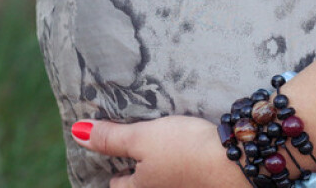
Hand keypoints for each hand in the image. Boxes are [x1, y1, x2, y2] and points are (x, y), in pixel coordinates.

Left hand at [70, 116, 250, 187]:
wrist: (238, 163)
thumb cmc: (186, 150)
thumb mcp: (144, 138)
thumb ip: (111, 138)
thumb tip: (77, 132)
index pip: (116, 184)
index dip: (115, 165)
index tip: (119, 148)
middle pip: (140, 183)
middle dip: (137, 167)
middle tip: (140, 144)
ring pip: (162, 178)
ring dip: (160, 164)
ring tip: (164, 143)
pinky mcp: (202, 183)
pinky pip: (181, 175)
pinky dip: (180, 165)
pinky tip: (188, 147)